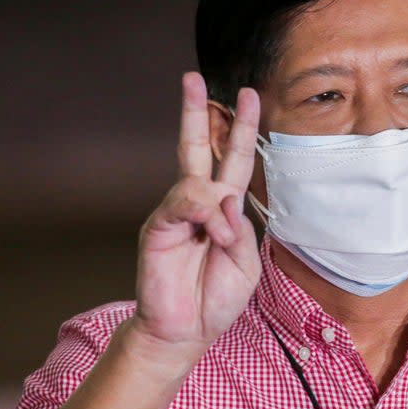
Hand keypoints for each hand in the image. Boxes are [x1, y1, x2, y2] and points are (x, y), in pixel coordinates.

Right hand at [132, 72, 261, 359]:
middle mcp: (200, 204)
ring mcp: (177, 213)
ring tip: (222, 241)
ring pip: (197, 180)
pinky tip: (212, 238)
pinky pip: (185, 203)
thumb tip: (226, 197)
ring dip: (219, 207)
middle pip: (197, 147)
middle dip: (199, 111)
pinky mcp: (159, 226)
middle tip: (195, 78)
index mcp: (225, 209)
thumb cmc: (217, 296)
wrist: (188, 331)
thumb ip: (243, 228)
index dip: (242, 129)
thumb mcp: (247, 263)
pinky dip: (206, 218)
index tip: (248, 96)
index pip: (233, 159)